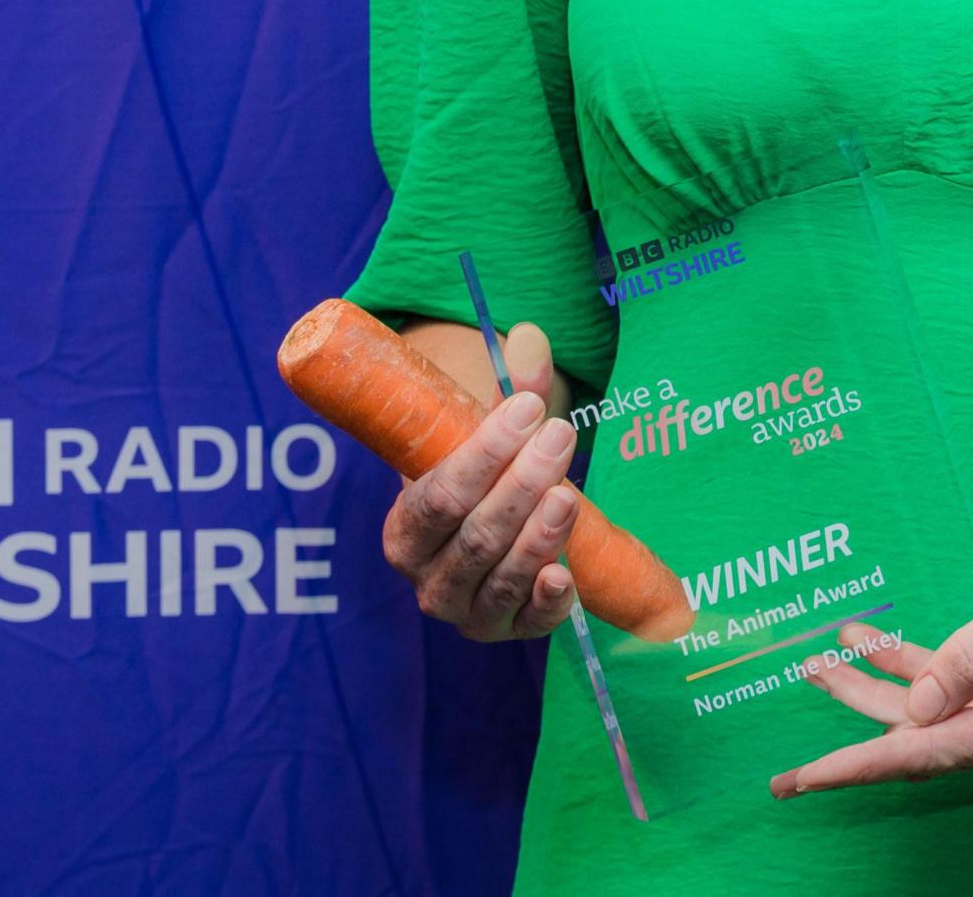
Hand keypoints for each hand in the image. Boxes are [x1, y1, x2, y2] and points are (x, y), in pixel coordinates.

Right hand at [379, 321, 582, 641]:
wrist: (501, 526)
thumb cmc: (488, 475)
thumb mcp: (490, 433)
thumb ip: (511, 388)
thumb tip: (531, 340)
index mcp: (405, 530)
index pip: (439, 495)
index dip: (484, 453)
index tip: (528, 409)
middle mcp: (428, 579)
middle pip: (474, 535)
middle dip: (520, 484)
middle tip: (560, 435)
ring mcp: (469, 613)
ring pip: (501, 578)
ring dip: (537, 536)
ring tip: (567, 492)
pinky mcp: (511, 633)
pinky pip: (529, 624)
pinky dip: (547, 603)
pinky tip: (565, 576)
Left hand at [768, 482, 972, 797]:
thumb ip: (971, 656)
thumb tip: (915, 711)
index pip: (931, 753)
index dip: (861, 766)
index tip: (807, 782)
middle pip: (922, 744)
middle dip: (853, 742)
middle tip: (785, 776)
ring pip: (926, 713)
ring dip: (871, 691)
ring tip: (814, 664)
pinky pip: (946, 682)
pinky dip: (904, 662)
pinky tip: (862, 639)